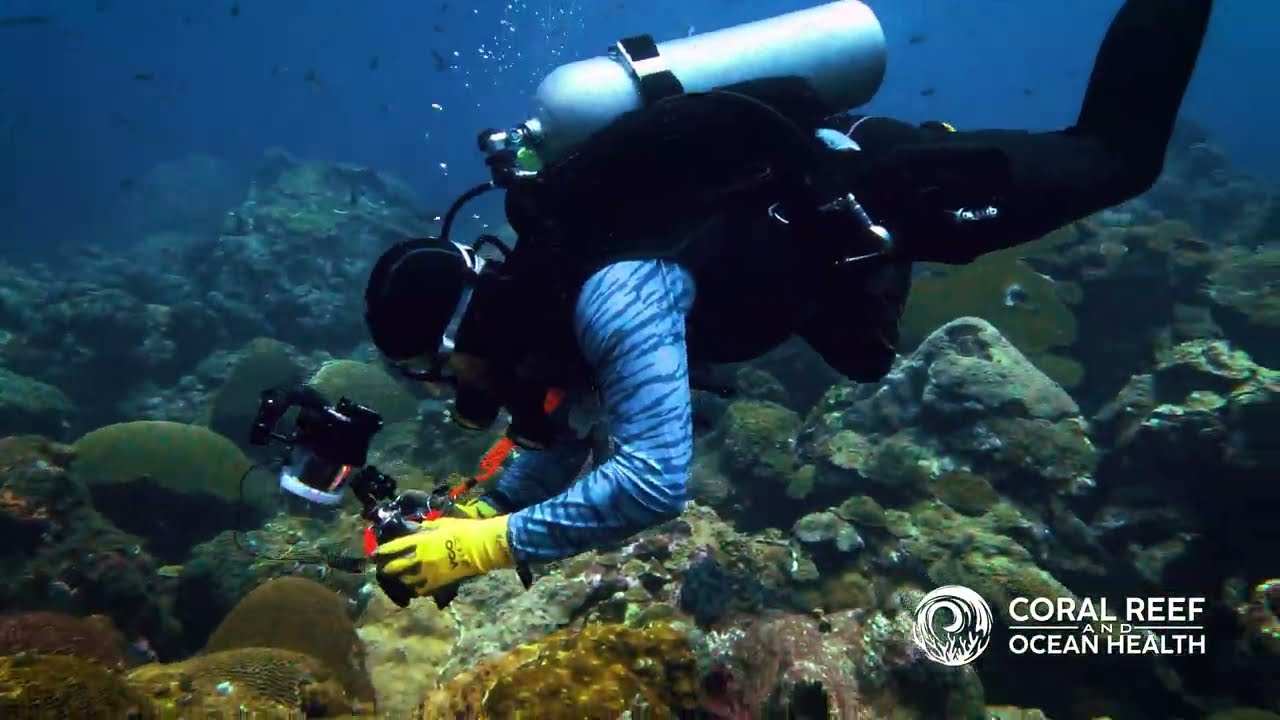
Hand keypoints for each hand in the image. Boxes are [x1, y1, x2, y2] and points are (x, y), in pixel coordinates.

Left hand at [373, 516, 513, 598]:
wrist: (480, 547)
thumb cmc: (462, 530)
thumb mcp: (440, 523)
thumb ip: (424, 528)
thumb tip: (415, 531)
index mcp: (419, 541)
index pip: (393, 548)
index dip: (381, 552)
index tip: (374, 555)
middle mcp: (418, 558)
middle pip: (394, 567)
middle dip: (386, 568)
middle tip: (382, 568)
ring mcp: (426, 573)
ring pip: (404, 581)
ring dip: (399, 579)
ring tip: (397, 578)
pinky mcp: (436, 583)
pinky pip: (419, 589)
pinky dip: (414, 588)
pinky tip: (413, 586)